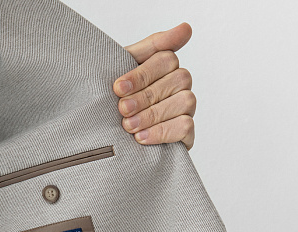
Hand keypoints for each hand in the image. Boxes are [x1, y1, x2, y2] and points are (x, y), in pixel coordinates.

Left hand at [112, 23, 195, 150]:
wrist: (110, 136)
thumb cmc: (120, 100)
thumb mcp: (125, 68)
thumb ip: (152, 46)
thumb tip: (187, 28)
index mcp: (166, 66)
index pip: (166, 58)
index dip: (142, 73)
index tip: (119, 87)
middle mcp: (181, 85)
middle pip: (177, 80)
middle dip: (145, 96)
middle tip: (123, 109)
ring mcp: (187, 109)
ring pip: (184, 101)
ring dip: (153, 114)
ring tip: (130, 125)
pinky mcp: (187, 134)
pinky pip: (185, 126)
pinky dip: (162, 131)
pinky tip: (142, 137)